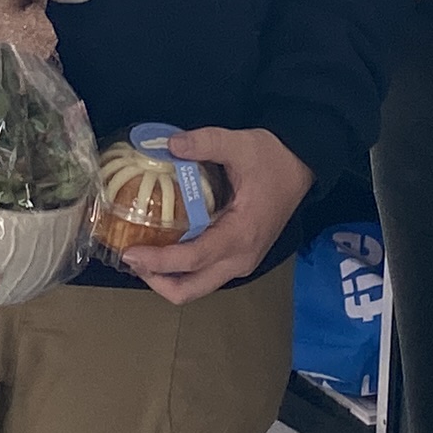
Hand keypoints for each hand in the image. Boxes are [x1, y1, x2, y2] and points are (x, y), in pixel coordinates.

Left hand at [121, 126, 310, 305]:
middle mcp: (241, 257)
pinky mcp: (239, 258)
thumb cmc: (273, 160)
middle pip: (191, 289)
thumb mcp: (240, 144)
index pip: (194, 259)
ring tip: (142, 254)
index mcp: (241, 234)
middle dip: (157, 281)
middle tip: (130, 257)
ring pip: (197, 287)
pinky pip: (204, 275)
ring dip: (166, 278)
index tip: (130, 252)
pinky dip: (179, 270)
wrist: (302, 168)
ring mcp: (241, 262)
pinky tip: (163, 248)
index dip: (158, 261)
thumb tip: (168, 146)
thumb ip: (205, 142)